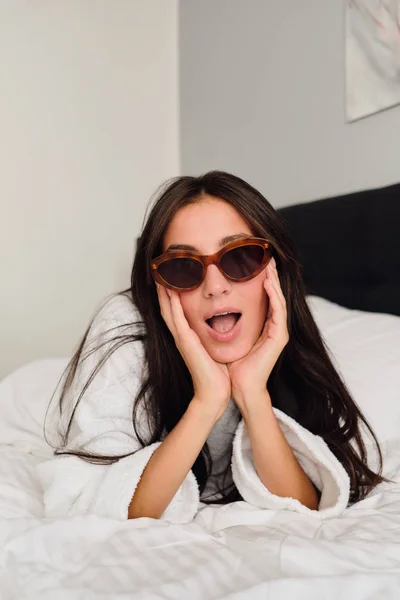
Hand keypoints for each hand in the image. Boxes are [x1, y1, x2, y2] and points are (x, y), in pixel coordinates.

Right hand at [156, 284, 230, 421]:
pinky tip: (171, 292)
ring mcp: (181, 339)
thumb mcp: (213, 349)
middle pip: (167, 308)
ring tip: (161, 277)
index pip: (176, 312)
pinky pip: (177, 320)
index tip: (172, 279)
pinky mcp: (185, 342)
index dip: (171, 296)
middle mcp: (181, 336)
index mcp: (188, 337)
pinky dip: (172, 305)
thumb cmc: (217, 373)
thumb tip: (221, 325)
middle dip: (163, 291)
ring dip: (164, 294)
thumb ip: (212, 336)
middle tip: (160, 273)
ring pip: (168, 311)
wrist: (214, 393)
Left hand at [228, 257, 288, 413]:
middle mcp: (271, 326)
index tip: (252, 261)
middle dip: (270, 274)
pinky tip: (268, 283)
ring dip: (275, 280)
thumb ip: (221, 319)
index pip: (263, 296)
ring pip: (278, 299)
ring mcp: (278, 332)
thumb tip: (206, 301)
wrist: (234, 387)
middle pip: (273, 294)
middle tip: (267, 255)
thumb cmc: (228, 364)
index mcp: (260, 325)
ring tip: (270, 263)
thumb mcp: (223, 334)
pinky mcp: (279, 338)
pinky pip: (279, 311)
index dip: (260, 278)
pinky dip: (274, 296)